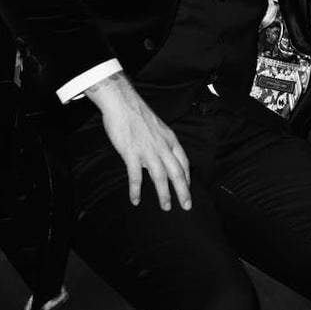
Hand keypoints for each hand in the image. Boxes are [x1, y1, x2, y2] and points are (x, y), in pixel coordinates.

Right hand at [85, 72, 190, 210]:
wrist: (123, 102)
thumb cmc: (138, 113)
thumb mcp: (157, 126)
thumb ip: (161, 141)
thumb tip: (162, 154)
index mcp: (169, 139)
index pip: (183, 161)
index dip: (187, 177)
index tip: (188, 188)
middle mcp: (162, 146)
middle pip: (177, 173)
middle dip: (183, 191)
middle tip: (187, 206)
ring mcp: (147, 150)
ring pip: (160, 177)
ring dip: (164, 194)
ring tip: (166, 207)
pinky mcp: (132, 153)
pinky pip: (136, 176)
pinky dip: (136, 190)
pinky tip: (136, 200)